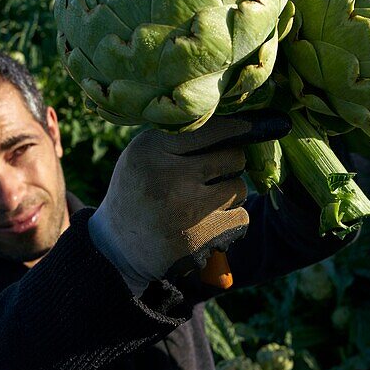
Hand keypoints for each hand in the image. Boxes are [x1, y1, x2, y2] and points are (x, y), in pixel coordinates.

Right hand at [89, 113, 289, 294]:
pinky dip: (230, 221)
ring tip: (202, 201)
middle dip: (230, 164)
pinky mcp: (198, 240)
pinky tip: (207, 223)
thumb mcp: (145, 154)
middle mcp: (168, 177)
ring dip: (230, 194)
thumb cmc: (141, 188)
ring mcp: (185, 211)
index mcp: (152, 149)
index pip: (211, 128)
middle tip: (210, 173)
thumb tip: (243, 123)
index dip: (238, 127)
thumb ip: (182, 137)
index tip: (251, 127)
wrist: (118, 247)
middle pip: (234, 157)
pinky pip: (240, 218)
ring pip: (239, 188)